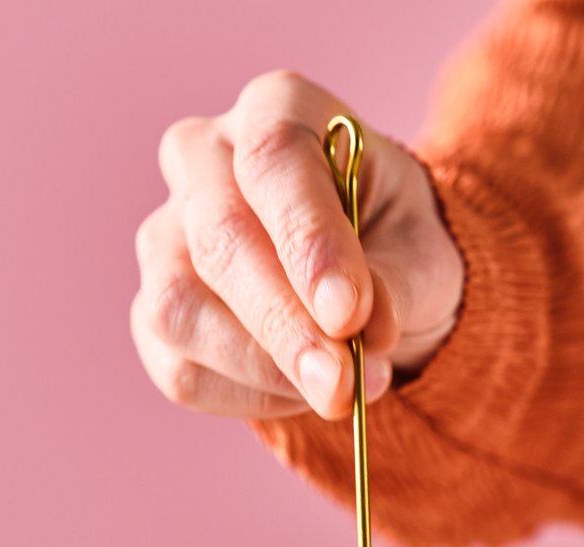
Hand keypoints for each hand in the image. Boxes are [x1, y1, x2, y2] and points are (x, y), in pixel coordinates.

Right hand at [131, 71, 463, 419]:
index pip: (273, 159)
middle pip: (220, 239)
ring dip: (262, 368)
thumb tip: (357, 329)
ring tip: (339, 392)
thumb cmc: (397, 251)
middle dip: (286, 325)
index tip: (349, 313)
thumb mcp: (423, 256)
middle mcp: (203, 160)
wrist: (373, 292)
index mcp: (278, 112)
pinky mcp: (160, 315)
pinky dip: (247, 398)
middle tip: (341, 384)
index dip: (308, 240)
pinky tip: (302, 395)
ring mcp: (166, 237)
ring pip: (180, 309)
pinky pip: (181, 370)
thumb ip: (394, 284)